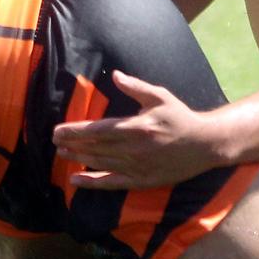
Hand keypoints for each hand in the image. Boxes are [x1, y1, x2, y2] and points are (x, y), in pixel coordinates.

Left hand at [52, 70, 221, 189]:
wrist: (205, 145)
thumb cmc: (180, 117)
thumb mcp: (160, 97)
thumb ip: (136, 87)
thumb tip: (116, 75)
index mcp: (136, 127)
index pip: (98, 130)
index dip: (75, 131)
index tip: (57, 130)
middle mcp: (134, 149)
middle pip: (95, 147)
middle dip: (72, 144)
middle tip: (54, 141)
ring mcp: (137, 167)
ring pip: (100, 164)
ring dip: (78, 159)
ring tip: (61, 153)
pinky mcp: (141, 181)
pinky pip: (111, 183)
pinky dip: (92, 183)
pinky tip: (75, 180)